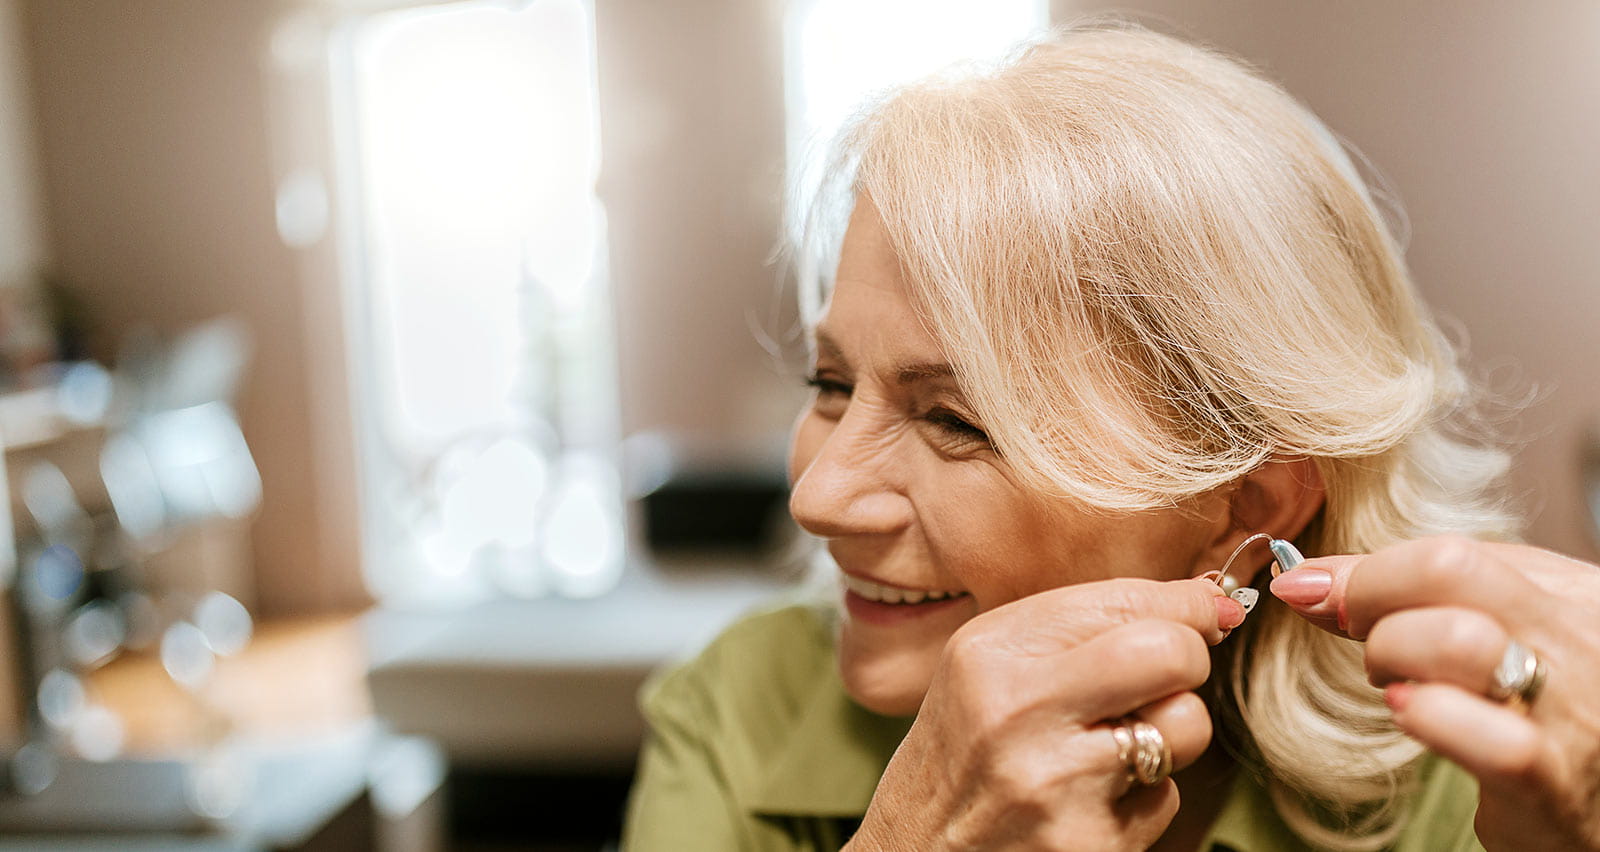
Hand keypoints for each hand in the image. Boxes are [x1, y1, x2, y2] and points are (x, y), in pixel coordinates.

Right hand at [846, 578, 1242, 850]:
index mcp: (990, 653)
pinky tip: (1086, 803)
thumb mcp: (990, 666)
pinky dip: (1139, 799)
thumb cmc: (963, 750)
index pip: (1124, 600)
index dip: (1186, 607)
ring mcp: (1055, 784)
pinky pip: (1165, 798)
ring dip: (1166, 735)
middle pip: (1169, 653)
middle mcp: (1017, 711)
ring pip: (1185, 726)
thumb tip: (1212, 601)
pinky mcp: (1088, 843)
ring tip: (1107, 748)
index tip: (1205, 616)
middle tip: (1162, 679)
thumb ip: (1084, 625)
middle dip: (1190, 659)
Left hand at [1271, 536, 1599, 851]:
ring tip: (1399, 689)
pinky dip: (1430, 720)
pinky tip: (1416, 720)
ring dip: (1393, 660)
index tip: (1318, 594)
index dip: (1367, 572)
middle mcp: (1582, 636)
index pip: (1448, 550)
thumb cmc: (1535, 718)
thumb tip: (1304, 577)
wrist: (1598, 808)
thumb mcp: (1492, 634)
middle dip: (1368, 600)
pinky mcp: (1559, 781)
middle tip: (1365, 642)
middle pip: (1448, 569)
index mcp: (1569, 592)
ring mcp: (1577, 707)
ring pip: (1457, 640)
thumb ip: (1407, 597)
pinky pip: (1489, 740)